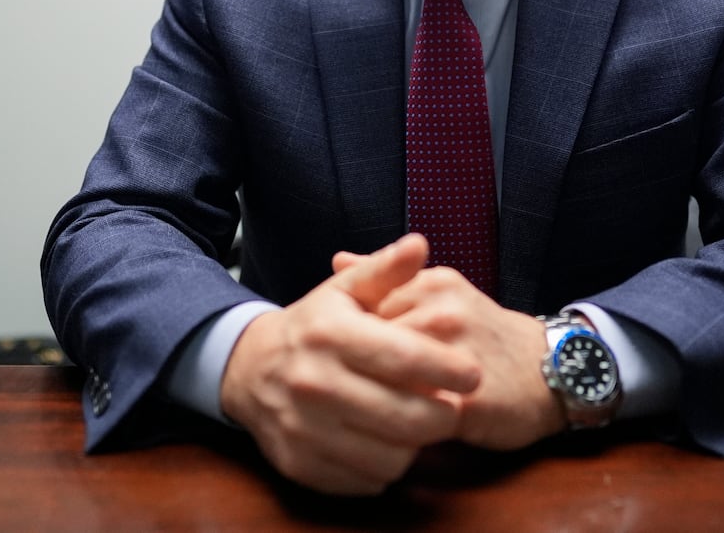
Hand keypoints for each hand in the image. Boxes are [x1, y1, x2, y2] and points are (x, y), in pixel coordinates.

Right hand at [220, 233, 481, 495]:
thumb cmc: (313, 327)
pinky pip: (365, 480)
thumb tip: (420, 244)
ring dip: (414, 444)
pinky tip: (385, 442)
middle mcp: (313, 382)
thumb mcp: (343, 290)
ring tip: (417, 422)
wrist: (248, 368)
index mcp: (329, 334)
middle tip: (453, 406)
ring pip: (389, 456)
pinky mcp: (300, 464)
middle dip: (442, 415)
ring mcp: (303, 428)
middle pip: (403, 415)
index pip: (402, 356)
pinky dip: (385, 466)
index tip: (474, 373)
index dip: (445, 367)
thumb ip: (386, 269)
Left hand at [334, 253, 564, 450]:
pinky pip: (415, 416)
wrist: (548, 368)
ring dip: (371, 399)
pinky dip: (395, 426)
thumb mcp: (439, 292)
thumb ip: (389, 280)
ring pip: (388, 381)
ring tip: (363, 410)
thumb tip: (337, 259)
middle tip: (344, 389)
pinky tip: (387, 432)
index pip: (362, 307)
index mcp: (430, 284)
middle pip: (370, 345)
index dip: (346, 339)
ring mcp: (455, 356)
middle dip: (353, 370)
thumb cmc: (483, 334)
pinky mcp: (467, 400)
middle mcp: (443, 313)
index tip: (340, 357)